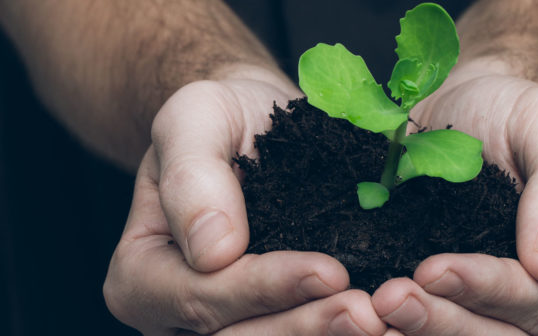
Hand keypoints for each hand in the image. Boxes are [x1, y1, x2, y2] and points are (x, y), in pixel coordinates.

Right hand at [103, 69, 386, 334]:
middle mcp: (176, 315)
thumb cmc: (218, 119)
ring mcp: (225, 323)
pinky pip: (299, 333)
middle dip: (304, 327)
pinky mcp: (268, 317)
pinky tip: (381, 321)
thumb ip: (190, 177)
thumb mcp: (193, 120)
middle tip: (367, 312)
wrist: (250, 127)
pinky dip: (332, 330)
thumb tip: (212, 252)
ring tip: (380, 320)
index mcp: (141, 275)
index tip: (329, 271)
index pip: (202, 296)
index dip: (265, 289)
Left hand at [372, 63, 537, 334]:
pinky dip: (395, 326)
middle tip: (388, 298)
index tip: (434, 268)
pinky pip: (427, 326)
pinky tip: (362, 313)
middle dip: (443, 322)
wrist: (469, 109)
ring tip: (368, 310)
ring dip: (415, 331)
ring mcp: (497, 311)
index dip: (490, 290)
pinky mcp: (453, 304)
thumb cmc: (516, 113)